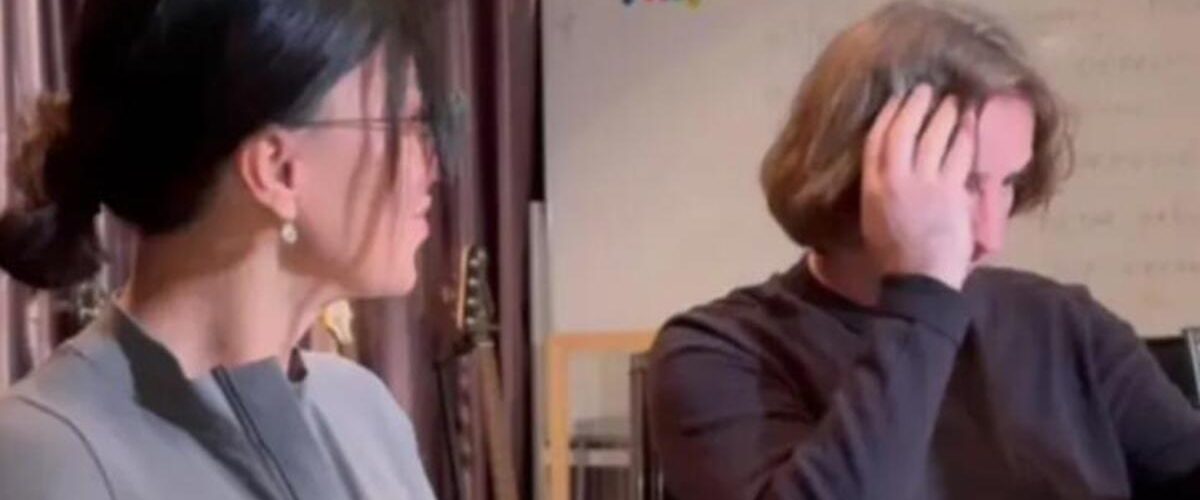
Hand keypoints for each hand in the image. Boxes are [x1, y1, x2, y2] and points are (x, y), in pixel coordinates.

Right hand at [860, 84, 976, 289]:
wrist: (919, 280)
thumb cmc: (891, 258)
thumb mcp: (871, 220)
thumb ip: (879, 191)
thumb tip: (887, 172)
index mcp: (872, 188)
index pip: (877, 140)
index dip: (889, 115)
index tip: (898, 98)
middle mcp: (896, 179)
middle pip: (906, 131)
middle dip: (917, 105)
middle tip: (928, 90)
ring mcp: (927, 183)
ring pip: (936, 137)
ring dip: (945, 114)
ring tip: (954, 100)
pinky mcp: (952, 191)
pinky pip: (961, 154)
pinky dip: (966, 136)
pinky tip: (970, 124)